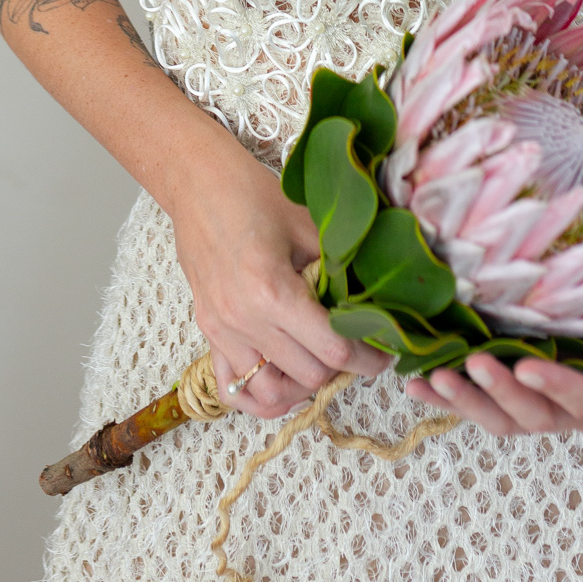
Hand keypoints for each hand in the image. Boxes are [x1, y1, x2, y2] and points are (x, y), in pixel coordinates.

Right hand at [166, 120, 388, 420]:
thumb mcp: (308, 226)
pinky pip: (233, 389)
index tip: (383, 353)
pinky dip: (261, 396)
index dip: (367, 358)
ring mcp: (221, 332)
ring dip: (302, 385)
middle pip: (308, 375)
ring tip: (322, 363)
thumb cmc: (255, 196)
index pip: (332, 349)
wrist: (199, 185)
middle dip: (341, 368)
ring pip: (272, 393)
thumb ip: (338, 270)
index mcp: (273, 291)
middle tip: (358, 349)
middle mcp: (244, 321)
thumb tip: (372, 304)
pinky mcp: (208, 333)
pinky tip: (284, 379)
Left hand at [403, 321, 582, 438]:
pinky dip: (444, 397)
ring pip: (499, 416)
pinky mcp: (511, 386)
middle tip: (473, 365)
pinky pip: (477, 401)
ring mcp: (537, 400)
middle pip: (533, 415)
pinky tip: (413, 386)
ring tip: (433, 380)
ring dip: (465, 401)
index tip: (527, 365)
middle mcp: (570, 407)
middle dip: (501, 394)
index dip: (556, 387)